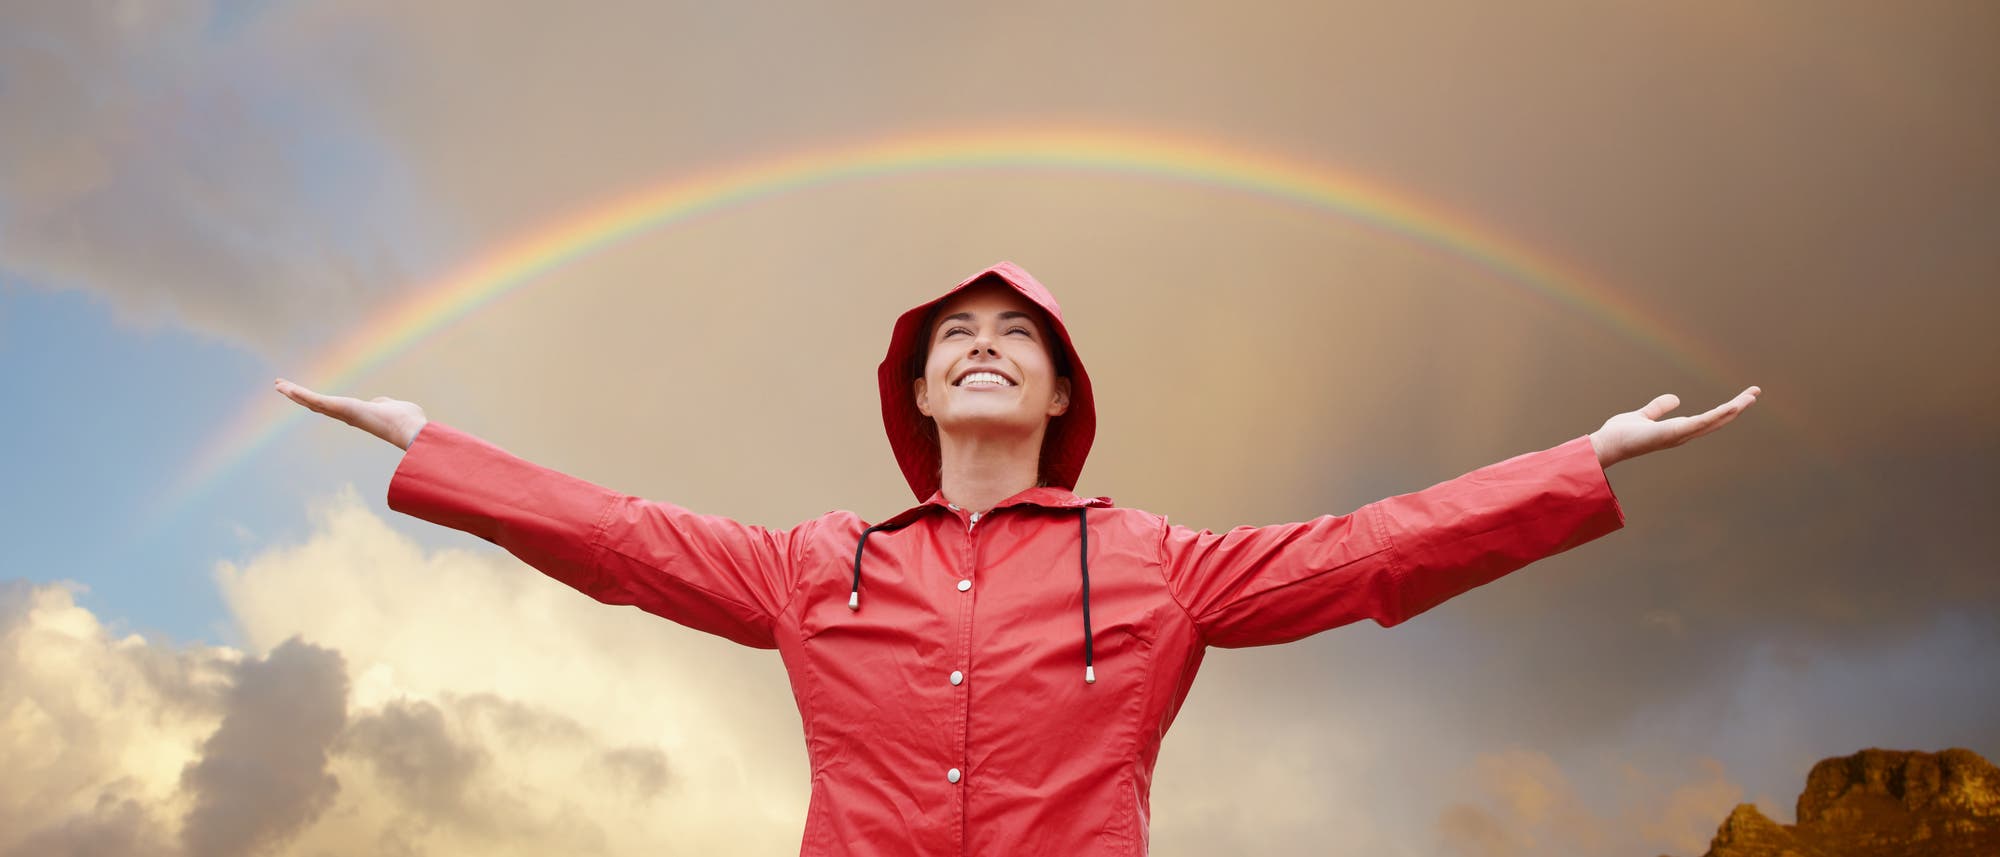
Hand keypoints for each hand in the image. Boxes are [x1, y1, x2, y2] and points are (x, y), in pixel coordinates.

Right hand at [273, 378, 427, 449]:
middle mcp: (345, 415)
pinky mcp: (342, 408)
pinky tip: (287, 388)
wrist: (409, 428)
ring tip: (279, 385)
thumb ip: (383, 403)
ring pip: (313, 402)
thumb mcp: (392, 406)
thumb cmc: (406, 420)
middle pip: (316, 404)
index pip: (330, 406)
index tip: (302, 394)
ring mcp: (342, 412)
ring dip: (294, 394)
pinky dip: (302, 394)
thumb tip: (382, 403)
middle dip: (298, 396)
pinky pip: (317, 400)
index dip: (314, 400)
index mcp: (355, 413)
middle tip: (281, 387)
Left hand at [1588, 386, 1759, 467]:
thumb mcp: (1643, 415)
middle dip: (1737, 407)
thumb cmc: (1621, 434)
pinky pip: (1700, 423)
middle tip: (1755, 393)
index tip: (1741, 398)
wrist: (1607, 445)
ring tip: (1751, 396)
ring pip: (1713, 421)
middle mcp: (1683, 434)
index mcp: (1678, 429)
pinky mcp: (1673, 433)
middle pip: (1717, 420)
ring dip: (1733, 409)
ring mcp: (1679, 435)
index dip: (1726, 409)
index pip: (1708, 418)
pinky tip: (1731, 407)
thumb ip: (1658, 408)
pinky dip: (1716, 416)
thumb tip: (1675, 398)